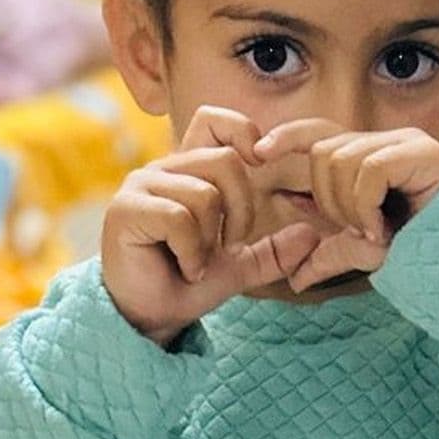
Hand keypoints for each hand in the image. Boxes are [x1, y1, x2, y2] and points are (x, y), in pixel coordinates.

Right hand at [99, 106, 324, 347]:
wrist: (149, 318)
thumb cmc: (187, 284)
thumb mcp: (240, 266)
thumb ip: (274, 250)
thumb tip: (312, 235)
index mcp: (188, 170)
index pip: (215, 120)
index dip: (242, 133)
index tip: (258, 170)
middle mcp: (162, 169)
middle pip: (225, 161)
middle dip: (242, 210)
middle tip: (230, 245)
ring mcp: (141, 186)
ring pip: (205, 194)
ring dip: (211, 240)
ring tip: (198, 262)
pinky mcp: (125, 210)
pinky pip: (179, 218)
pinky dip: (193, 253)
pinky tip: (186, 269)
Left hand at [252, 120, 438, 292]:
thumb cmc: (419, 253)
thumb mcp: (362, 251)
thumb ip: (327, 253)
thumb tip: (294, 277)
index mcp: (371, 156)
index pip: (319, 132)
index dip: (287, 136)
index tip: (257, 153)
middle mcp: (387, 141)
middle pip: (324, 150)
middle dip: (327, 199)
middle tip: (359, 229)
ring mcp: (405, 144)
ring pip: (341, 161)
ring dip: (349, 208)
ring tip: (376, 230)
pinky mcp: (422, 153)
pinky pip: (369, 171)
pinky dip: (367, 206)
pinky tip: (385, 228)